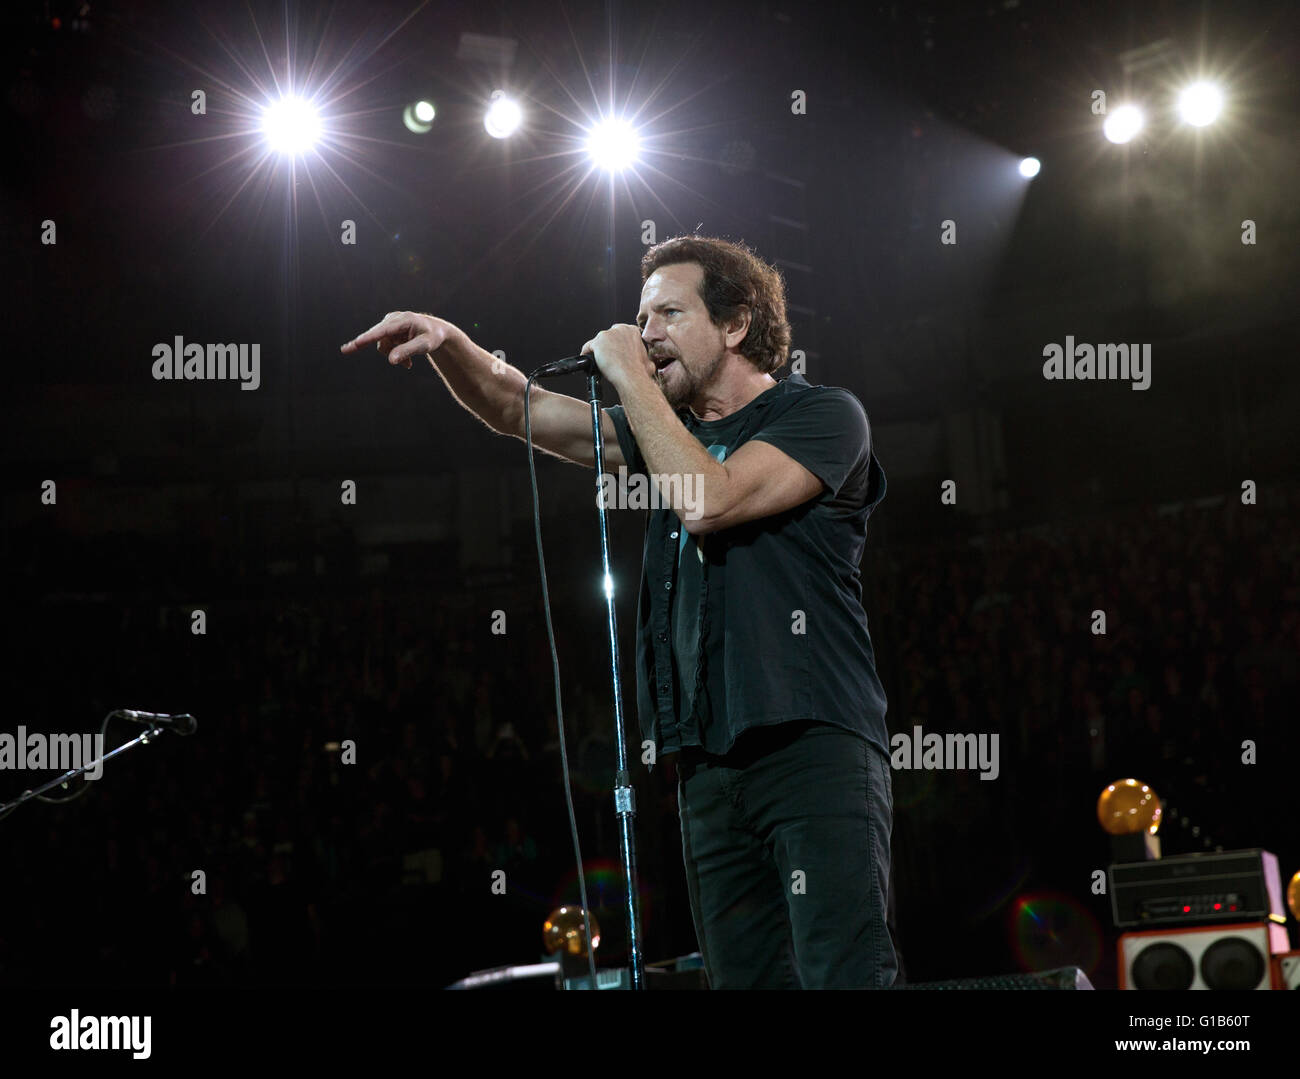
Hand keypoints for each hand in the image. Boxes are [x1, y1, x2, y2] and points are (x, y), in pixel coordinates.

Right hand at [340, 311, 455, 369]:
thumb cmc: (432, 337)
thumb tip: (391, 360)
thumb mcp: (424, 346)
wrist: (436, 332)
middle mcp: (394, 319)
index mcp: (404, 320)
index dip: (369, 337)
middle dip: (366, 345)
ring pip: (382, 344)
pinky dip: (394, 353)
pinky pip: (385, 345)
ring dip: (393, 356)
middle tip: (344, 350)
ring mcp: (390, 323)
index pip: (384, 331)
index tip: (357, 343)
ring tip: (408, 364)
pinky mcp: (388, 329)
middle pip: (377, 336)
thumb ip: (407, 352)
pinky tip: (406, 360)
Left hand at [579, 324, 654, 389]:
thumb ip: (643, 357)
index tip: (615, 352)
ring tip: (600, 362)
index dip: (616, 344)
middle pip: (607, 337)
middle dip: (607, 347)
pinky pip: (587, 347)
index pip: (618, 334)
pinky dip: (586, 354)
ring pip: (598, 343)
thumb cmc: (639, 371)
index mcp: (632, 331)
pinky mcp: (597, 342)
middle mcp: (620, 329)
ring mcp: (608, 335)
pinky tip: (588, 361)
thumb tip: (646, 364)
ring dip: (598, 351)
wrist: (632, 376)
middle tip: (608, 359)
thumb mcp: (646, 360)